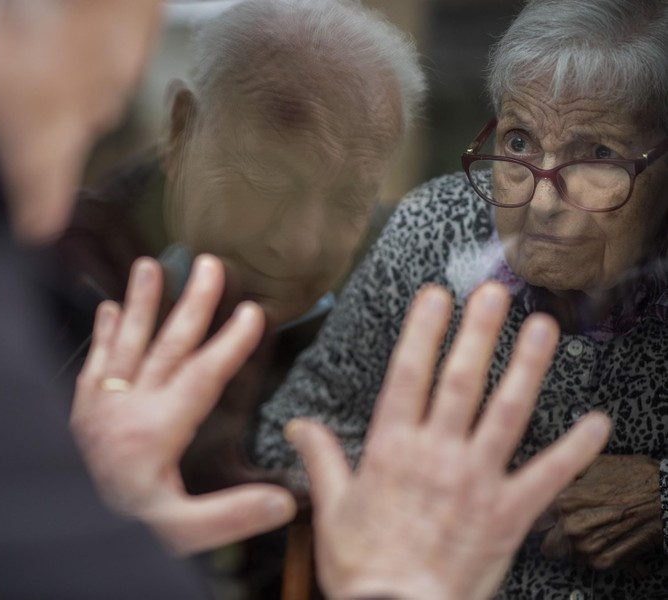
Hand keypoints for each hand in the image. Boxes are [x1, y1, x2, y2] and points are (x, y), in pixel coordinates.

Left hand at [70, 255, 295, 554]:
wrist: (63, 530)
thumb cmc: (122, 528)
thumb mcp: (179, 532)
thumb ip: (229, 515)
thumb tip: (282, 501)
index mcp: (156, 431)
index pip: (202, 377)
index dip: (230, 343)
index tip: (252, 312)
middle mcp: (127, 408)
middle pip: (166, 346)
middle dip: (192, 305)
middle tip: (208, 266)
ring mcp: (101, 405)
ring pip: (125, 344)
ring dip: (140, 303)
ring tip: (150, 265)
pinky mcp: (82, 410)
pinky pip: (94, 362)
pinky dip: (102, 334)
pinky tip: (107, 309)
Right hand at [285, 283, 611, 599]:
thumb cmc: (363, 565)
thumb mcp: (331, 507)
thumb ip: (321, 458)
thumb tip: (299, 425)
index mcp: (392, 449)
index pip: (409, 374)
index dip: (423, 331)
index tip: (435, 296)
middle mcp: (438, 454)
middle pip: (462, 381)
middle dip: (478, 331)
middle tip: (494, 292)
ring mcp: (477, 480)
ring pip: (507, 412)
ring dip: (528, 366)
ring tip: (543, 327)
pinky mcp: (508, 513)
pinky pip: (549, 475)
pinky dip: (577, 449)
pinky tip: (598, 422)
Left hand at [540, 454, 661, 570]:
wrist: (667, 496)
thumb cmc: (633, 477)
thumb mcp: (593, 463)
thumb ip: (563, 471)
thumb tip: (542, 471)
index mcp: (563, 500)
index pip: (533, 517)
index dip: (540, 515)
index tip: (548, 513)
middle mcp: (571, 526)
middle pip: (545, 543)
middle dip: (552, 536)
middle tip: (566, 526)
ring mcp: (588, 546)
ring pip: (564, 555)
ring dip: (572, 546)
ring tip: (590, 530)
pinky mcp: (605, 561)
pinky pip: (587, 563)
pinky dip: (593, 554)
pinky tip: (604, 538)